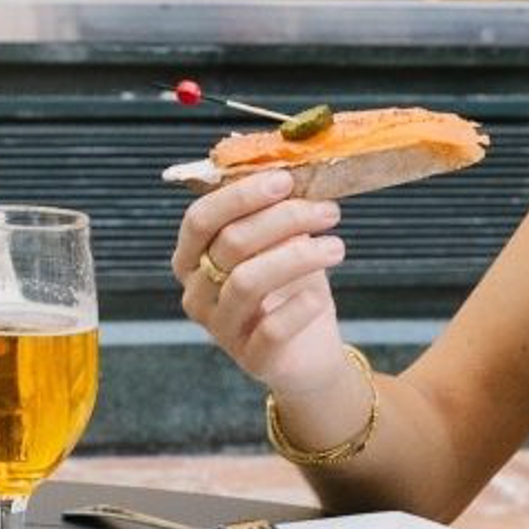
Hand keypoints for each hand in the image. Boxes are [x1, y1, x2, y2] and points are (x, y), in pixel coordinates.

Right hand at [171, 169, 347, 398]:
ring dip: (298, 256)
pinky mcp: (251, 360)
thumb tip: (292, 169)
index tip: (286, 180)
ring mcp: (220, 330)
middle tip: (328, 210)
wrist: (310, 352)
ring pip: (247, 281)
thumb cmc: (291, 287)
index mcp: (192, 258)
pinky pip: (271, 328)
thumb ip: (276, 211)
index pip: (200, 219)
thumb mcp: (281, 243)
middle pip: (230, 243)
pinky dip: (300, 306)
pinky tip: (319, 295)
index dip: (240, 195)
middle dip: (284, 219)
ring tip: (336, 247)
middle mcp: (197, 293)